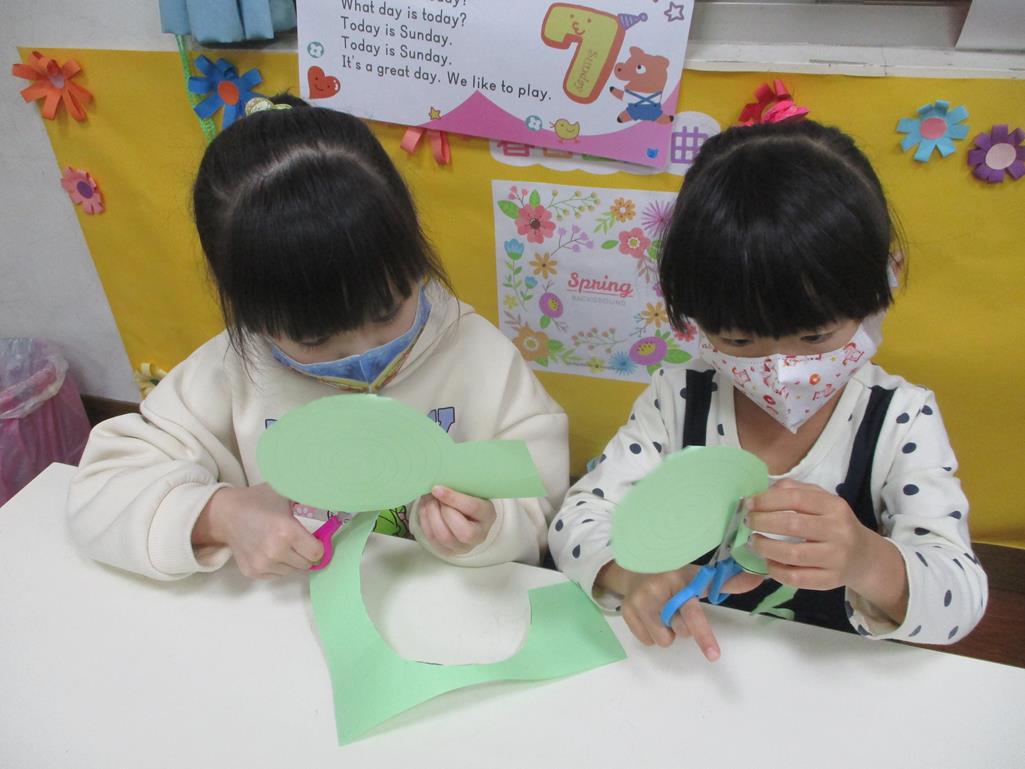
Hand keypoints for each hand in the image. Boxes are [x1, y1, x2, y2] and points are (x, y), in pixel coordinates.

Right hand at [194, 484, 323, 578]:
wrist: (226, 514)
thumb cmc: (259, 501)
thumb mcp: (286, 494)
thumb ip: (309, 500)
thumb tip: (334, 500)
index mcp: (286, 532)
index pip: (317, 553)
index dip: (319, 546)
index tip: (315, 539)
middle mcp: (275, 551)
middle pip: (306, 564)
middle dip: (306, 553)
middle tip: (299, 540)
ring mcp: (262, 564)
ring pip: (293, 571)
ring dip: (293, 560)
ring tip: (282, 543)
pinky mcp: (253, 572)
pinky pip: (278, 575)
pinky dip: (279, 566)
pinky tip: (271, 551)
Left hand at [416, 485, 496, 554]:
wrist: (466, 514)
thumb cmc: (467, 497)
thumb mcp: (469, 490)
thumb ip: (458, 486)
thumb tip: (438, 480)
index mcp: (488, 514)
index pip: (473, 508)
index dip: (453, 499)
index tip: (436, 489)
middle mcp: (479, 535)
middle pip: (461, 530)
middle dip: (442, 512)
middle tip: (433, 497)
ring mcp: (464, 547)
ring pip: (444, 536)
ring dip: (430, 516)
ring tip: (427, 501)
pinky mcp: (448, 551)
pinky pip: (433, 540)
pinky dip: (425, 522)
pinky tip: (425, 510)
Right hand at [610, 563, 762, 660]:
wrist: (634, 569)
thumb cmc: (672, 576)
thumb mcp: (696, 576)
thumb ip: (726, 582)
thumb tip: (757, 580)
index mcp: (679, 579)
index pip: (694, 613)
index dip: (704, 635)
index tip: (714, 656)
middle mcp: (657, 589)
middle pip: (681, 631)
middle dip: (682, 626)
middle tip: (676, 610)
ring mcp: (638, 601)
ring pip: (663, 640)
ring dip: (667, 632)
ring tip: (662, 613)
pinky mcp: (626, 611)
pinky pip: (647, 641)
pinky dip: (651, 633)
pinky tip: (648, 615)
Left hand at [745, 479, 872, 590]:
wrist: (863, 557)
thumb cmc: (832, 523)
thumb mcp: (821, 500)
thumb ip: (794, 491)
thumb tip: (761, 494)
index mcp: (835, 506)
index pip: (797, 498)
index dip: (768, 500)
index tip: (749, 504)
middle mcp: (839, 531)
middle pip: (793, 525)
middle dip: (762, 522)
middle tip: (749, 522)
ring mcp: (836, 558)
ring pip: (793, 554)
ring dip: (765, 548)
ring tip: (754, 542)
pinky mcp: (831, 581)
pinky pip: (797, 578)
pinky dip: (777, 571)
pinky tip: (768, 562)